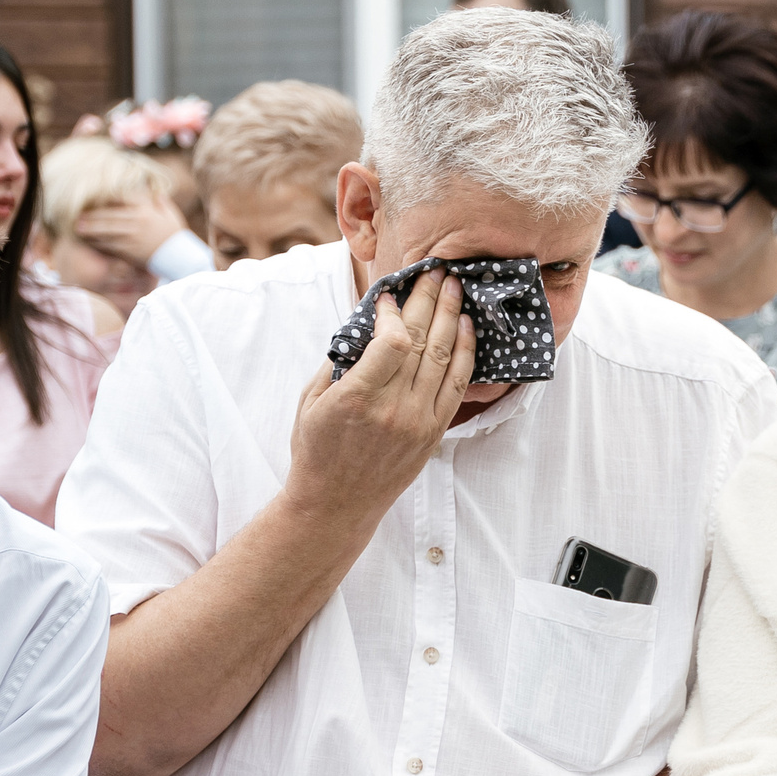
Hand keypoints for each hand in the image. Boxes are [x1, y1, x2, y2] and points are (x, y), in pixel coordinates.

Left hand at [71, 191, 190, 269]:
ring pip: (107, 230)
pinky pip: (111, 245)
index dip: (105, 198)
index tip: (93, 198)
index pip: (121, 199)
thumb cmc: (175, 234)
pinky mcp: (130, 250)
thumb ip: (159, 200)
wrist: (181, 257)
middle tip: (77, 215)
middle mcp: (137, 220)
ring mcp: (133, 236)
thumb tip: (152, 190)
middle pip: (109, 215)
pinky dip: (99, 243)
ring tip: (78, 228)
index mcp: (146, 209)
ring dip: (91, 229)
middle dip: (92, 215)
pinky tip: (91, 242)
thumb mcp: (170, 213)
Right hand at [286, 271, 475, 529]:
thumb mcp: (311, 400)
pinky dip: (465, 352)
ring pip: (444, 357)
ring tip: (453, 287)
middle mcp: (394, 409)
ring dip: (450, 317)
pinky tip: (465, 326)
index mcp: (358, 398)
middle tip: (436, 270)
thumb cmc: (316, 449)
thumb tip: (368, 323)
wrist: (337, 504)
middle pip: (423, 341)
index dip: (394, 312)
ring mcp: (419, 422)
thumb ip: (340, 360)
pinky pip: (457, 384)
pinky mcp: (434, 432)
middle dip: (429, 299)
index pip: (392, 341)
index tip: (387, 298)